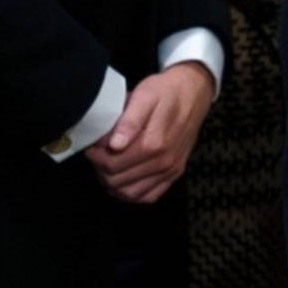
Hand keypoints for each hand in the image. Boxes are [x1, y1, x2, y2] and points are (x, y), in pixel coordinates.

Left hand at [84, 61, 214, 204]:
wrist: (193, 91)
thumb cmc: (166, 91)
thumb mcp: (145, 96)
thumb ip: (130, 121)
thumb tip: (115, 145)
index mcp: (154, 143)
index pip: (112, 165)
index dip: (96, 157)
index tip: (93, 145)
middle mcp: (164, 161)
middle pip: (118, 180)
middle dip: (102, 169)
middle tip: (99, 153)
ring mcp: (171, 169)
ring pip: (130, 193)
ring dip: (114, 183)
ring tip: (109, 164)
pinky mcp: (175, 173)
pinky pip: (149, 196)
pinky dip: (133, 193)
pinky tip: (126, 178)